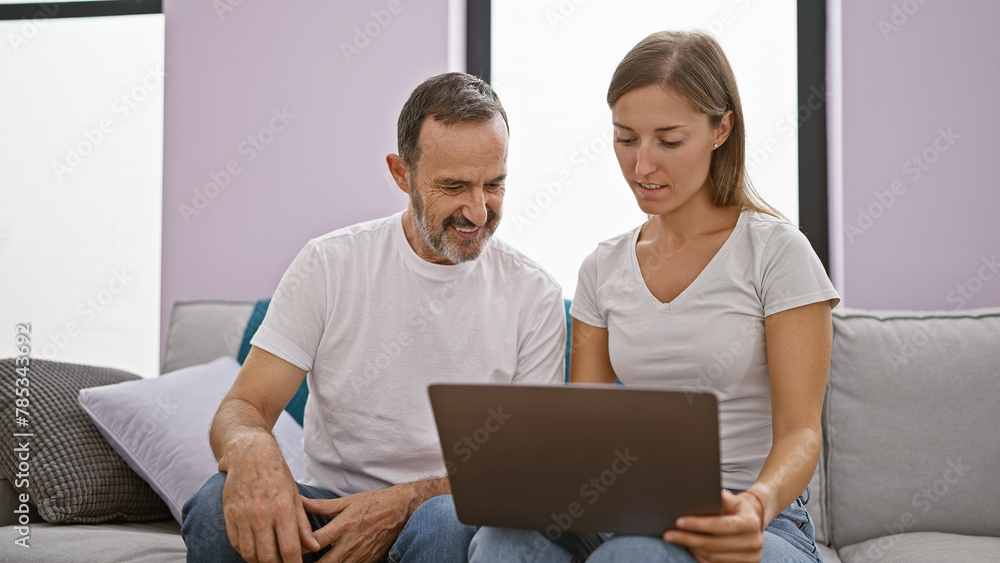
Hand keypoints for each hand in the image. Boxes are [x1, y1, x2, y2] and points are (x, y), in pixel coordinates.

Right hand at [221, 431, 320, 561]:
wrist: (249, 453)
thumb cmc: (277, 473)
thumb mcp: (295, 495)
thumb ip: (302, 524)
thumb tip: (313, 547)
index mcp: (282, 509)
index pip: (289, 550)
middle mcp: (261, 515)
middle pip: (267, 558)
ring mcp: (242, 516)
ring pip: (250, 554)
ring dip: (260, 562)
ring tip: (270, 559)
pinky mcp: (229, 515)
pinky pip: (236, 543)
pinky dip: (245, 552)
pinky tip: (255, 550)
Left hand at [300, 486, 412, 562]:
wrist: (401, 510)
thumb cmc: (373, 503)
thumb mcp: (347, 501)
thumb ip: (322, 506)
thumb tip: (300, 502)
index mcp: (343, 526)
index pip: (313, 542)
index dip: (298, 547)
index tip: (288, 547)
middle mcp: (350, 544)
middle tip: (295, 561)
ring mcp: (360, 556)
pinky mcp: (368, 562)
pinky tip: (332, 562)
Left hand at [662, 489, 763, 562]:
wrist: (753, 524)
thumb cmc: (738, 510)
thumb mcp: (735, 500)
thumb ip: (725, 497)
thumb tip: (713, 492)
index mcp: (750, 524)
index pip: (721, 525)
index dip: (698, 524)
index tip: (679, 521)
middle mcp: (753, 543)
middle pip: (715, 544)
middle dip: (689, 539)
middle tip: (669, 534)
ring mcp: (750, 558)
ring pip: (714, 557)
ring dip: (692, 549)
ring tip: (676, 540)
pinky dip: (700, 558)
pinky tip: (689, 549)